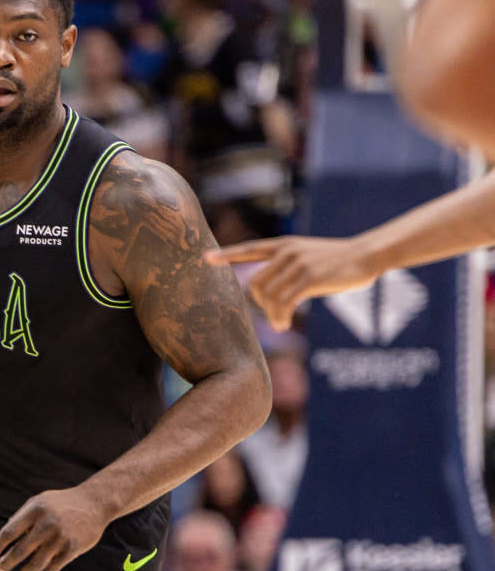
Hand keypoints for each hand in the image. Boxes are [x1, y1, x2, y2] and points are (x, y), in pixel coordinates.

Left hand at [0, 485, 110, 570]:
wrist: (94, 503)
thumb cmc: (61, 503)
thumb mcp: (39, 501)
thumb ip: (22, 517)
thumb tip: (3, 540)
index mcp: (35, 510)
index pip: (10, 531)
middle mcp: (46, 524)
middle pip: (21, 550)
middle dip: (7, 563)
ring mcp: (60, 538)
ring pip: (36, 564)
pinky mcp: (72, 549)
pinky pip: (52, 569)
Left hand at [208, 236, 378, 330]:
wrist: (366, 255)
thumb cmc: (336, 262)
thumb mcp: (306, 257)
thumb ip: (285, 268)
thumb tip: (267, 293)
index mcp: (283, 245)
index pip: (248, 249)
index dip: (226, 255)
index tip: (205, 258)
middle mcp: (286, 251)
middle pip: (256, 284)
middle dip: (260, 304)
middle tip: (274, 315)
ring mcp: (298, 263)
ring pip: (269, 296)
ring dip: (272, 316)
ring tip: (279, 325)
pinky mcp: (310, 277)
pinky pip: (284, 302)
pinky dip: (280, 317)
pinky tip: (282, 325)